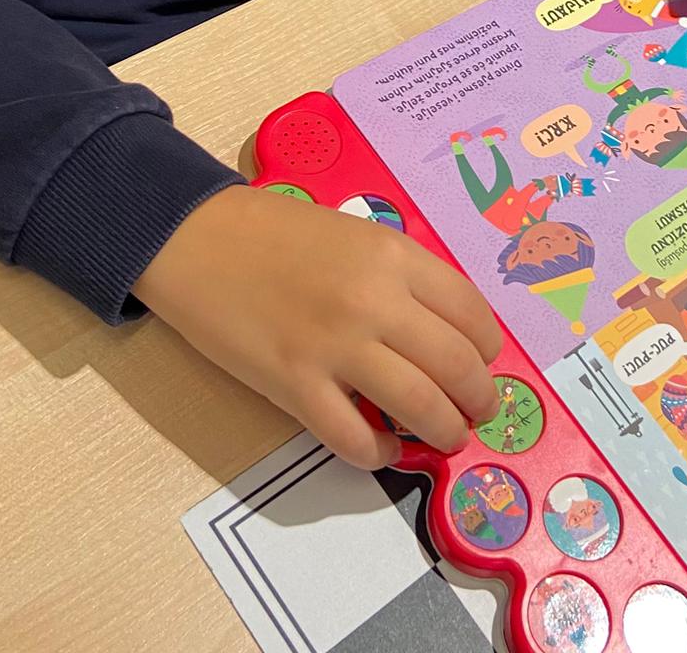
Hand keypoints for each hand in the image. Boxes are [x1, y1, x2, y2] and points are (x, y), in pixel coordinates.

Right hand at [132, 186, 501, 466]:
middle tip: (478, 411)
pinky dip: (378, 453)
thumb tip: (441, 329)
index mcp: (394, 255)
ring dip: (444, 432)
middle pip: (458, 366)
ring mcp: (335, 346)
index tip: (486, 362)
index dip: (488, 348)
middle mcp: (376, 300)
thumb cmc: (275, 232)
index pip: (471, 312)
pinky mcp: (294, 385)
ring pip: (421, 407)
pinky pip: (354, 439)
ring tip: (445, 437)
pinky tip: (380, 447)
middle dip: (480, 399)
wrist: (198, 238)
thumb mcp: (355, 235)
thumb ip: (399, 275)